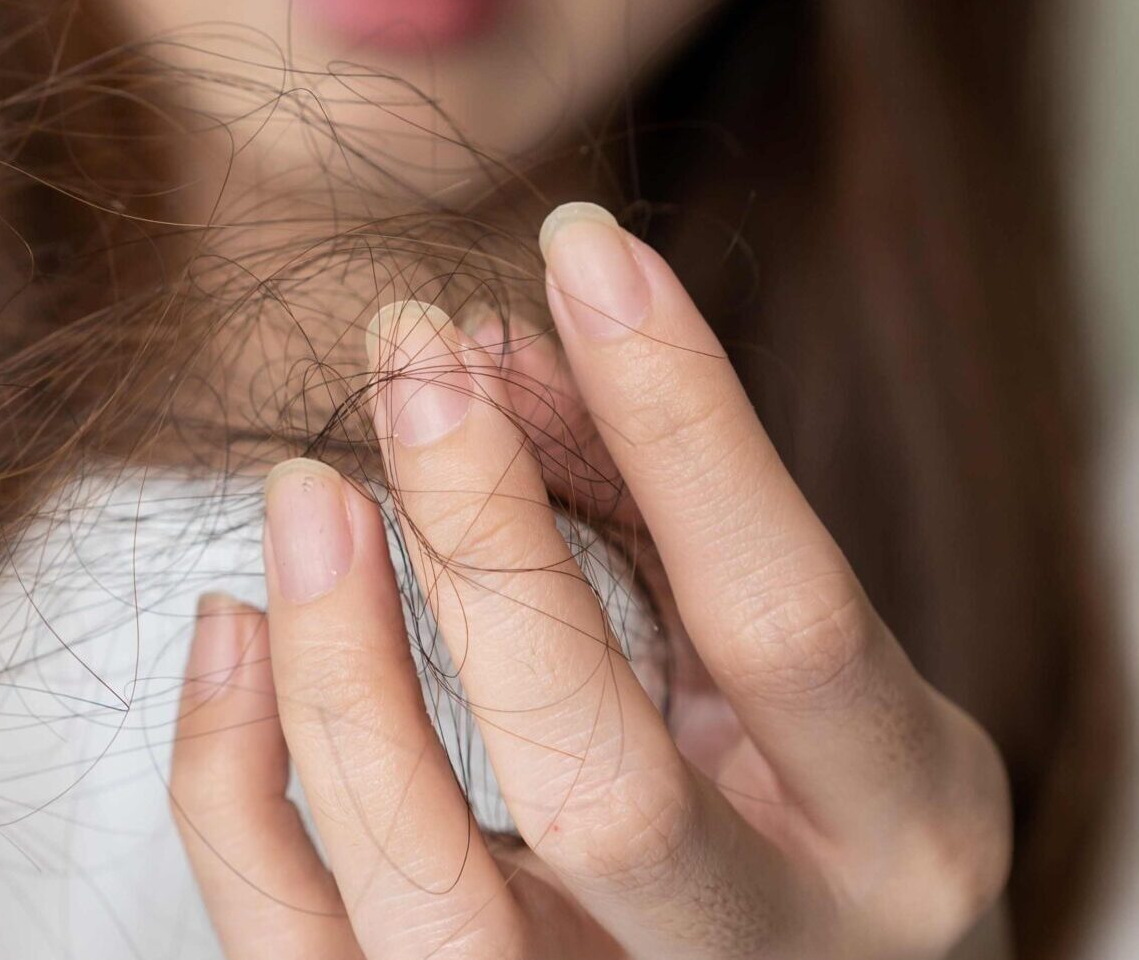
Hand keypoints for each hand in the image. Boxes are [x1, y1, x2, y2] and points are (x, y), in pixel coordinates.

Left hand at [170, 204, 1010, 958]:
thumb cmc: (798, 830)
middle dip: (486, 547)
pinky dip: (234, 778)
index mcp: (904, 839)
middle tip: (413, 360)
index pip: (783, 619)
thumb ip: (658, 516)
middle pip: (603, 782)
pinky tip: (234, 624)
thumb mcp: (786, 681)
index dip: (683, 423)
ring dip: (340, 665)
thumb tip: (489, 348)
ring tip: (306, 488)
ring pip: (429, 894)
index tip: (582, 249)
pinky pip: (301, 945)